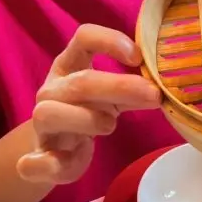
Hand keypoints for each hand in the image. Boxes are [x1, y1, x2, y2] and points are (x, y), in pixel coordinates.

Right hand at [16, 25, 160, 184]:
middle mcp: (52, 89)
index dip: (110, 41)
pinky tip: (66, 162)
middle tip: (153, 95)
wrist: (52, 148)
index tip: (137, 57)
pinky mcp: (39, 157)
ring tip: (111, 125)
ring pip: (50, 114)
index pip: (84, 37)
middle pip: (80, 81)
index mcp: (69, 64)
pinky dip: (49, 164)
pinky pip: (36, 161)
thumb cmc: (86, 109)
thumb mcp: (109, 94)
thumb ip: (133, 88)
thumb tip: (165, 87)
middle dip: (119, 87)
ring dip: (86, 119)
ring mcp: (42, 122)